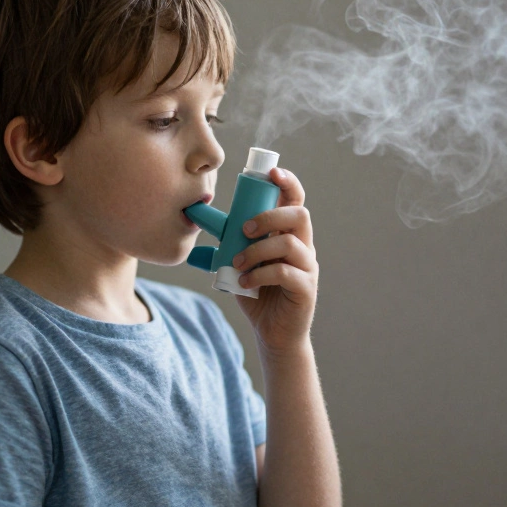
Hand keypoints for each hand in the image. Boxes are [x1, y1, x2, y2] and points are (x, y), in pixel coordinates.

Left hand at [231, 168, 318, 354]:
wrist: (272, 333)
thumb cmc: (257, 293)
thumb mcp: (239, 261)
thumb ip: (228, 241)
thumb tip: (198, 217)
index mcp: (289, 234)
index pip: (296, 200)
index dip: (288, 182)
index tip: (272, 173)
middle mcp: (304, 247)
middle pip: (299, 215)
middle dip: (268, 217)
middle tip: (243, 230)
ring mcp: (308, 268)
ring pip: (292, 243)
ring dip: (258, 250)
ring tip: (238, 264)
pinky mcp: (306, 289)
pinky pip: (287, 272)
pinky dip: (261, 275)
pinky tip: (245, 284)